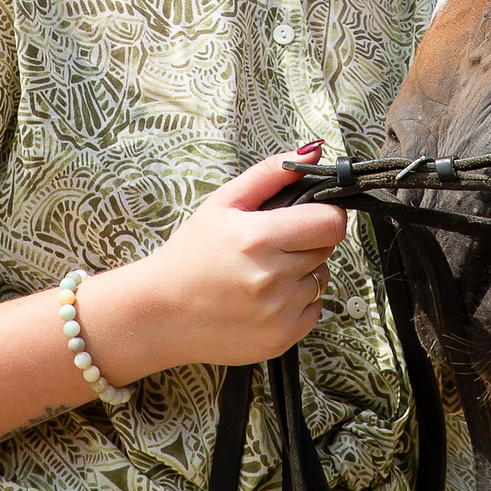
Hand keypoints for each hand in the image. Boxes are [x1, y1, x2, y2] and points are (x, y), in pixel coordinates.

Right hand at [83, 144, 346, 378]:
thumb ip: (270, 174)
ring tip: (263, 273)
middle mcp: (272, 277)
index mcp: (258, 238)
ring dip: (301, 273)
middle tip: (273, 245)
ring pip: (320, 280)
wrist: (161, 313)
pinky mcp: (281, 339)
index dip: (323, 215)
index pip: (330, 222)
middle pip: (326, 249)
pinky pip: (313, 311)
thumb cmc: (189, 255)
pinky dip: (297, 303)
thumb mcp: (222, 203)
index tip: (307, 218)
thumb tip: (313, 151)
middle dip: (306, 242)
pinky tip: (265, 298)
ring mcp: (279, 312)